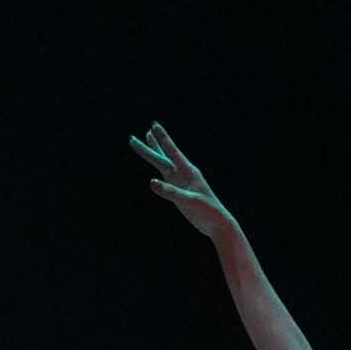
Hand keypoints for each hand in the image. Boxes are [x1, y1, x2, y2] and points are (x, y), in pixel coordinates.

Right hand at [130, 124, 242, 242]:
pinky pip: (165, 179)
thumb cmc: (207, 211)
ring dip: (155, 152)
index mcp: (188, 172)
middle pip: (162, 157)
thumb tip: (151, 182)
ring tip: (147, 137)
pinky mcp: (179, 192)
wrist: (217, 224)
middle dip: (149, 147)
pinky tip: (154, 170)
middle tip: (133, 137)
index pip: (172, 152)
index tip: (153, 126)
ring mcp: (181, 183)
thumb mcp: (189, 201)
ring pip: (164, 164)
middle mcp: (184, 174)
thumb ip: (171, 191)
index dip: (162, 139)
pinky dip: (159, 172)